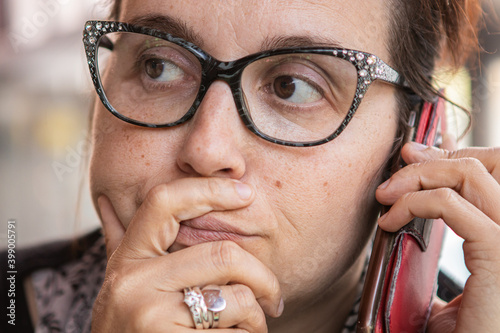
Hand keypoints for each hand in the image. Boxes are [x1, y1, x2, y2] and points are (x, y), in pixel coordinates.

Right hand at [92, 178, 282, 331]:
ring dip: (257, 318)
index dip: (210, 188)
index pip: (165, 201)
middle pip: (224, 254)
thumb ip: (124, 245)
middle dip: (263, 277)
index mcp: (127, 260)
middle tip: (273, 297)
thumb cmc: (128, 330)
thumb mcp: (121, 285)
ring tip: (248, 328)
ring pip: (239, 300)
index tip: (246, 193)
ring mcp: (152, 318)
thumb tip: (108, 200)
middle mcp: (134, 284)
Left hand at [376, 142, 499, 332]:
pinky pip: (450, 204)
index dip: (452, 157)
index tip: (411, 158)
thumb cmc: (465, 332)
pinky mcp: (499, 254)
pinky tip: (390, 221)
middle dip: (432, 160)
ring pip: (471, 174)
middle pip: (485, 164)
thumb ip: (440, 255)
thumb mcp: (450, 287)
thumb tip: (412, 224)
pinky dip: (413, 202)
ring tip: (387, 196)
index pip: (493, 173)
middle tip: (394, 177)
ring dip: (418, 175)